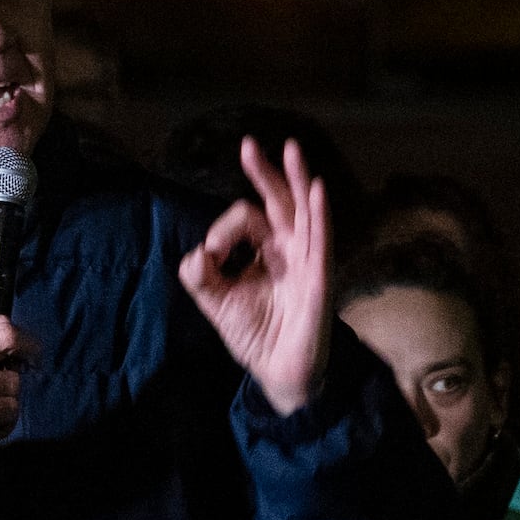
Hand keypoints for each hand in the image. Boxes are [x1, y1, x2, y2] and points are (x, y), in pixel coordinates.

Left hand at [177, 136, 334, 416]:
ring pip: (305, 211)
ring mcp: (309, 261)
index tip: (211, 255)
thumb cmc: (256, 334)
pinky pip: (323, 241)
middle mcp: (291, 249)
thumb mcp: (217, 302)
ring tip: (291, 149)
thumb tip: (196, 252)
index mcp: (268, 250)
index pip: (246, 218)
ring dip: (298, 179)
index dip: (223, 230)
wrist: (278, 373)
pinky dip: (321, 214)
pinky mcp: (320, 279)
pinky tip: (317, 189)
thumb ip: (200, 276)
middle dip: (265, 172)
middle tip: (247, 145)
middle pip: (281, 201)